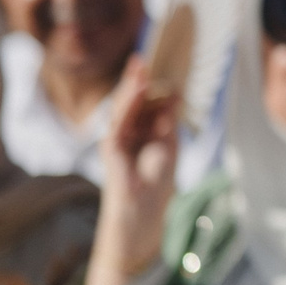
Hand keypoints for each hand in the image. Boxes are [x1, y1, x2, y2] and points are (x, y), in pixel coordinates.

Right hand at [87, 55, 180, 284]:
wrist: (140, 229)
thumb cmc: (154, 195)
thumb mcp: (168, 154)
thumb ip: (167, 125)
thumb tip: (173, 96)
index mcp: (143, 136)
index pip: (148, 103)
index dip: (156, 82)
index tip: (167, 59)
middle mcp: (127, 138)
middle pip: (133, 103)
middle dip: (141, 79)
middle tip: (149, 55)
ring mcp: (116, 147)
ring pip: (121, 111)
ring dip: (130, 89)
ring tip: (139, 67)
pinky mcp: (111, 158)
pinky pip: (116, 130)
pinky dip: (124, 111)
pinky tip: (133, 95)